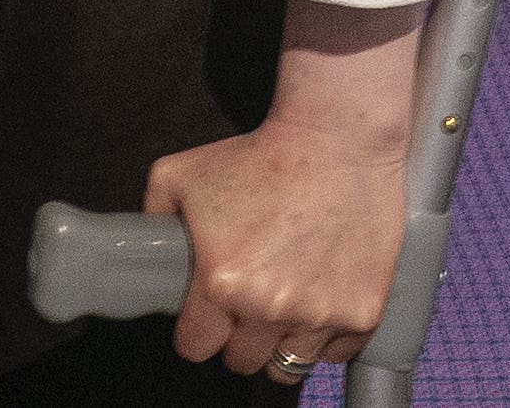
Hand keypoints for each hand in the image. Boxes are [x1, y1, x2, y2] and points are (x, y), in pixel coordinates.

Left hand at [148, 113, 403, 378]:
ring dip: (279, 342)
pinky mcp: (362, 313)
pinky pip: (335, 354)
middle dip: (237, 336)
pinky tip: (317, 299)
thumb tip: (146, 249)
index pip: (195, 347)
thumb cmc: (258, 156)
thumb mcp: (179, 175)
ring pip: (287, 365)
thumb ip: (154, 217)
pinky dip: (324, 336)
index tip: (202, 319)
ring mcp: (319, 316)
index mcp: (221, 283)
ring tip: (281, 305)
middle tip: (244, 304)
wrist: (335, 142)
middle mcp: (269, 308)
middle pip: (242, 361)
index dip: (195, 332)